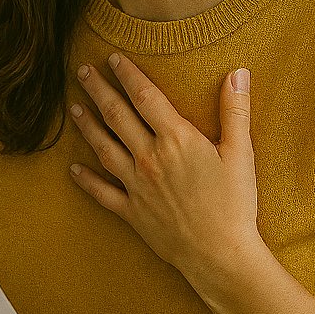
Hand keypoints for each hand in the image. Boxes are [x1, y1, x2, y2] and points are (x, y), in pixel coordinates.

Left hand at [69, 54, 314, 313]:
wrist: (220, 255)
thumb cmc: (235, 205)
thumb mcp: (241, 154)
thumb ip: (235, 111)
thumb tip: (238, 72)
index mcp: (176, 139)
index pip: (146, 96)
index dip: (128, 74)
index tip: (113, 58)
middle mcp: (149, 158)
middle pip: (117, 116)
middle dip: (98, 90)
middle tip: (82, 72)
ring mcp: (136, 185)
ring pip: (104, 148)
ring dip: (87, 126)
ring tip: (73, 109)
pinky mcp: (132, 212)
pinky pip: (102, 193)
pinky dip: (85, 180)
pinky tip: (72, 169)